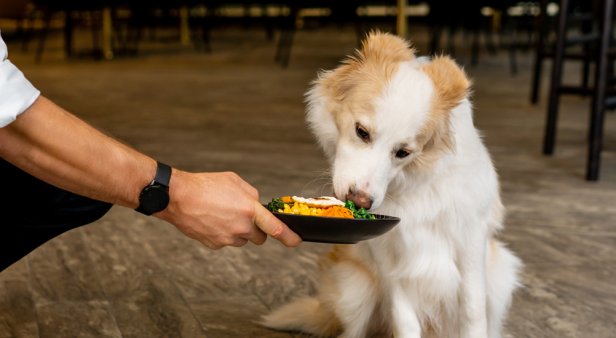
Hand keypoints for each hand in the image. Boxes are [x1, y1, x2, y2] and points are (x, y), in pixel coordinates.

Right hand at [157, 170, 301, 248]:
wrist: (178, 197)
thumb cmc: (205, 186)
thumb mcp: (235, 181)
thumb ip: (251, 195)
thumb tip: (258, 206)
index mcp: (249, 209)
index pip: (275, 228)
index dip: (289, 237)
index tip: (296, 241)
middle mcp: (241, 227)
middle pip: (259, 238)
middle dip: (257, 230)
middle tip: (243, 217)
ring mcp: (227, 238)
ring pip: (242, 240)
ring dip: (238, 231)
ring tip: (222, 214)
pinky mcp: (215, 244)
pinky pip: (226, 241)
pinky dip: (223, 233)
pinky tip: (212, 220)